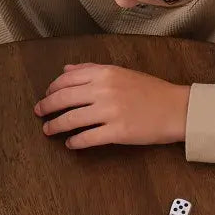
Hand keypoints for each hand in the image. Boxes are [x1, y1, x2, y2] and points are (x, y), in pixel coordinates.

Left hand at [35, 64, 190, 148]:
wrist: (176, 109)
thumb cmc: (149, 91)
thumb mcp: (120, 73)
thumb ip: (91, 70)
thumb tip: (65, 70)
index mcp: (105, 73)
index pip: (67, 80)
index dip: (51, 90)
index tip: (45, 97)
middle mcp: (104, 90)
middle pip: (64, 99)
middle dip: (46, 107)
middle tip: (39, 114)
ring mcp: (110, 111)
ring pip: (71, 119)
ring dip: (55, 126)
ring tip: (48, 131)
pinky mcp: (116, 132)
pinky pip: (87, 138)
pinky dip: (74, 142)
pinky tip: (70, 144)